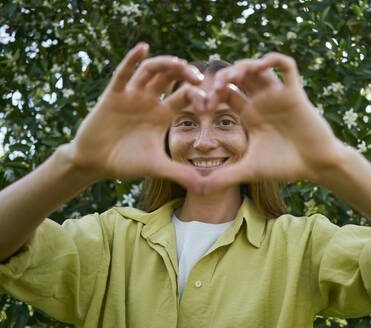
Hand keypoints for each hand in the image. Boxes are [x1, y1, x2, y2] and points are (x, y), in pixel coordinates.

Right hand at [68, 43, 206, 191]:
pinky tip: (143, 47)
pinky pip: (123, 73)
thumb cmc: (126, 163)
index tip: (210, 102)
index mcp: (163, 114)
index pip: (185, 96)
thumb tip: (206, 190)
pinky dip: (132, 59)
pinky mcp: (113, 95)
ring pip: (151, 71)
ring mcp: (132, 95)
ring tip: (180, 64)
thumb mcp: (158, 168)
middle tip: (200, 78)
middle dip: (186, 74)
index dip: (199, 95)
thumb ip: (182, 174)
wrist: (95, 164)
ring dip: (166, 64)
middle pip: (171, 77)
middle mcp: (150, 100)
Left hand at [202, 53, 346, 191]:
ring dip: (243, 66)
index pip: (226, 94)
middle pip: (239, 77)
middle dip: (223, 77)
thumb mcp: (248, 170)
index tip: (201, 105)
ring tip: (231, 77)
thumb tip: (200, 191)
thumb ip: (224, 178)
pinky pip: (286, 66)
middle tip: (213, 89)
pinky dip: (273, 59)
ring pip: (258, 68)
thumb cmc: (284, 167)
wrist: (315, 166)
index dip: (211, 94)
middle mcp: (262, 102)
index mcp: (250, 115)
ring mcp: (277, 95)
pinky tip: (261, 65)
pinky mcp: (294, 92)